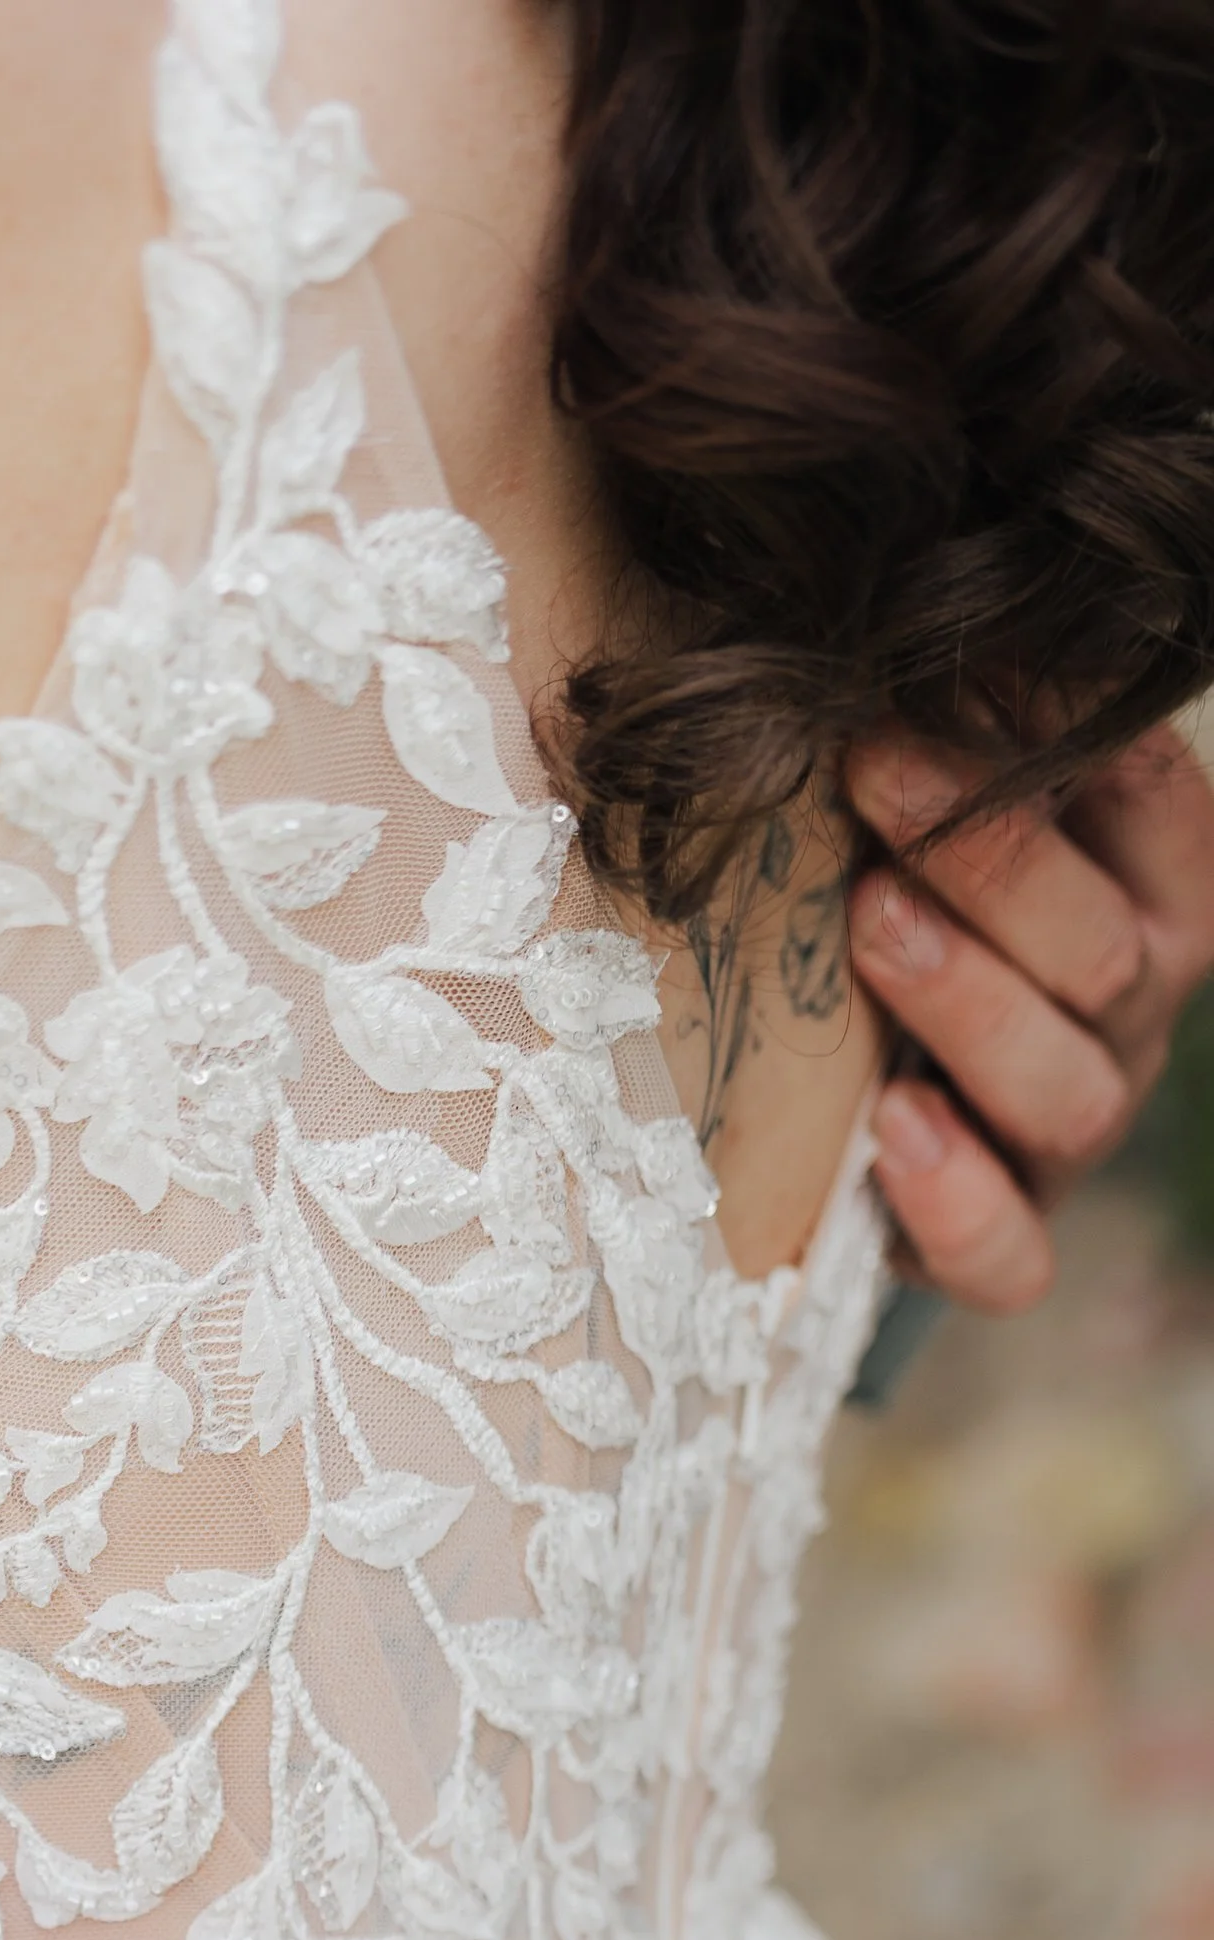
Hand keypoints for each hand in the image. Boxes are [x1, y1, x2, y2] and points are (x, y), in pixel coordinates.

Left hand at [848, 722, 1213, 1313]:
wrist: (847, 1089)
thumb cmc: (892, 894)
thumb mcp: (923, 802)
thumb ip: (942, 728)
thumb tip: (887, 630)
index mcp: (1147, 889)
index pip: (1148, 799)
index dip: (1063, 733)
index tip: (948, 670)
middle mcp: (1129, 1012)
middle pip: (1109, 950)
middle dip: (995, 858)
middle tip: (875, 769)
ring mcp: (1071, 1130)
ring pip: (1070, 1090)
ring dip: (971, 1000)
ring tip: (872, 924)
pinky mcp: (1000, 1235)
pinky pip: (1011, 1254)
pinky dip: (958, 1202)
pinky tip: (891, 1131)